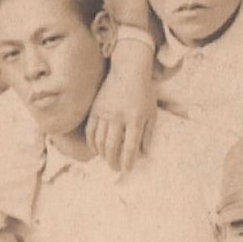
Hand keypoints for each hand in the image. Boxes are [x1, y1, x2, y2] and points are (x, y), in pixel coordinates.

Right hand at [85, 40, 156, 172]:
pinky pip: (91, 130)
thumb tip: (144, 154)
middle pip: (112, 146)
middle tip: (116, 169)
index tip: (128, 170)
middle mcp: (118, 117)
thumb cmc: (144, 94)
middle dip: (113, 161)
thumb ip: (148, 134)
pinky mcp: (95, 109)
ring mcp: (104, 112)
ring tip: (108, 160)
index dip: (128, 161)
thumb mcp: (152, 114)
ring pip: (99, 140)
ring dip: (103, 154)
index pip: (130, 147)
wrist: (129, 71)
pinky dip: (92, 143)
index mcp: (135, 119)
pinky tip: (96, 149)